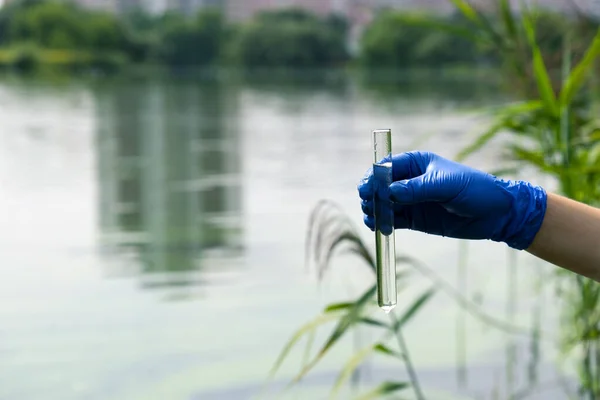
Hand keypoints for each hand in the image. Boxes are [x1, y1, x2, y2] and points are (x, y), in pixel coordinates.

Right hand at [357, 151, 546, 249]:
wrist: (496, 214)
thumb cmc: (475, 189)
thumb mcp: (446, 185)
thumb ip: (417, 188)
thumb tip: (390, 191)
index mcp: (416, 163)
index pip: (386, 166)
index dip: (373, 176)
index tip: (366, 188)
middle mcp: (410, 180)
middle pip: (380, 186)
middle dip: (371, 195)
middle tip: (369, 205)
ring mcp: (411, 201)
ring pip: (383, 204)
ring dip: (375, 210)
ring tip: (374, 219)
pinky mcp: (415, 219)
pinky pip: (393, 220)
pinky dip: (384, 223)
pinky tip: (380, 227)